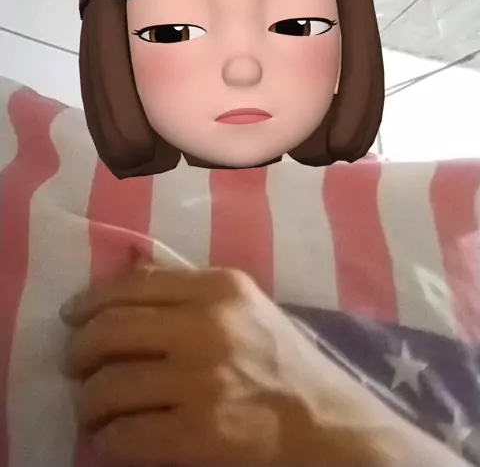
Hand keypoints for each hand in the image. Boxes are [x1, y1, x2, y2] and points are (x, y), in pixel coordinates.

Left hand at [60, 257, 396, 466]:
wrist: (324, 427)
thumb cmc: (281, 362)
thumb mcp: (244, 305)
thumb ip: (188, 286)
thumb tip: (126, 264)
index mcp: (218, 289)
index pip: (130, 285)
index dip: (88, 302)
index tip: (72, 317)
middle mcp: (207, 327)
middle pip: (109, 331)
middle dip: (78, 352)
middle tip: (74, 366)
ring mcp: (201, 382)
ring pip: (107, 387)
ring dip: (87, 403)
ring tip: (90, 408)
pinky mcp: (198, 435)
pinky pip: (123, 435)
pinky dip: (107, 440)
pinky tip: (112, 438)